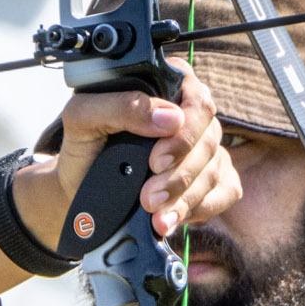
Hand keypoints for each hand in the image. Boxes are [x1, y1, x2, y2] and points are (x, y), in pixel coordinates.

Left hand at [33, 73, 237, 241]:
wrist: (79, 189)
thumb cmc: (84, 146)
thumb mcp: (84, 118)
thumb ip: (120, 107)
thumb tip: (170, 118)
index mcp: (165, 86)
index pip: (196, 99)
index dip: (184, 132)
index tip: (156, 161)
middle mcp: (190, 113)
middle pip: (208, 140)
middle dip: (179, 176)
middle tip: (149, 198)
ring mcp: (204, 146)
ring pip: (214, 170)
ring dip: (184, 199)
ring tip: (154, 215)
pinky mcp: (213, 177)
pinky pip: (225, 192)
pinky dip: (199, 209)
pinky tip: (170, 220)